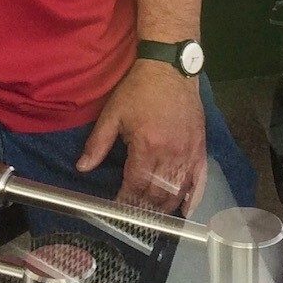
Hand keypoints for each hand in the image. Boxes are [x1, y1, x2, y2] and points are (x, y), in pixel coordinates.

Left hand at [76, 60, 206, 213]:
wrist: (170, 67)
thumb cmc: (138, 89)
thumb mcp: (113, 113)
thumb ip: (97, 143)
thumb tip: (81, 168)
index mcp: (146, 146)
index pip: (135, 186)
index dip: (125, 201)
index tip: (117, 208)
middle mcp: (170, 153)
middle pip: (157, 193)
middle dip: (144, 207)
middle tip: (133, 213)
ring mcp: (188, 152)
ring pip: (177, 191)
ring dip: (164, 206)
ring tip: (153, 215)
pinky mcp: (200, 147)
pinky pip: (200, 180)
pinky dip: (193, 198)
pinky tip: (186, 211)